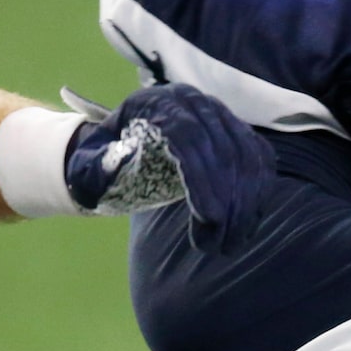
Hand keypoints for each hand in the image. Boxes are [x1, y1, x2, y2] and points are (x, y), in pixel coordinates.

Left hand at [62, 82, 273, 246]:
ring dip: (247, 203)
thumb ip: (93, 170)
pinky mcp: (238, 129)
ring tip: (233, 244)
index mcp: (156, 104)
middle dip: (228, 202)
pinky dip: (258, 193)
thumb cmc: (108, 156)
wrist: (129, 138)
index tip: (209, 220)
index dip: (202, 178)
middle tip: (220, 248)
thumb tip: (100, 178)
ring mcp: (219, 114)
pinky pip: (259, 159)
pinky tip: (247, 225)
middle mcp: (194, 102)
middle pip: (223, 149)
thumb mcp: (92, 162)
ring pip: (247, 156)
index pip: (188, 136)